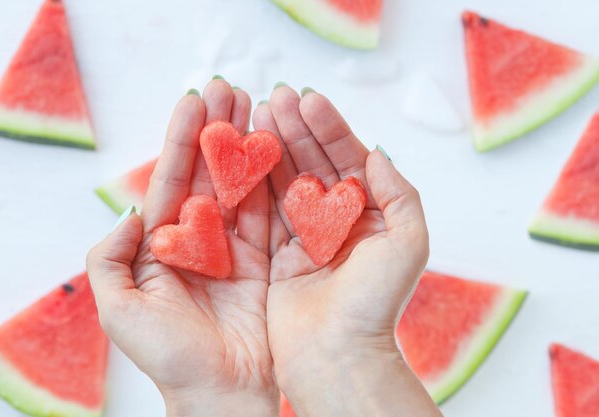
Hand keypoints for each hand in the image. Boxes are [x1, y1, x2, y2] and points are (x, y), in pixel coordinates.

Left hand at [87, 81, 277, 416]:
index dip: (183, 140)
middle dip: (218, 131)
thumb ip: (110, 257)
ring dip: (248, 145)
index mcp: (163, 245)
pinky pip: (270, 212)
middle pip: (209, 174)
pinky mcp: (266, 259)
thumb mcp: (119, 310)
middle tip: (230, 90)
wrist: (222, 393)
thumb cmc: (168, 358)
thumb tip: (131, 211)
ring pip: (242, 185)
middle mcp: (200, 240)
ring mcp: (235, 248)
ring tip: (257, 106)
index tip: (196, 101)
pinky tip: (277, 147)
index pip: (173, 180)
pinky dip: (275, 180)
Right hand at [252, 86, 440, 416]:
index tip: (309, 99)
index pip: (349, 159)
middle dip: (297, 129)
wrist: (337, 354)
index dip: (330, 128)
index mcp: (370, 215)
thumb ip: (399, 193)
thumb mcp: (408, 242)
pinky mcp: (278, 254)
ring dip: (275, 147)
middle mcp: (337, 222)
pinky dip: (255, 181)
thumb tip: (378, 152)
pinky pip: (265, 210)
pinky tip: (246, 153)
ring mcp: (306, 237)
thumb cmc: (376, 303)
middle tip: (277, 96)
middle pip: (314, 164)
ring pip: (287, 181)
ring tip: (258, 113)